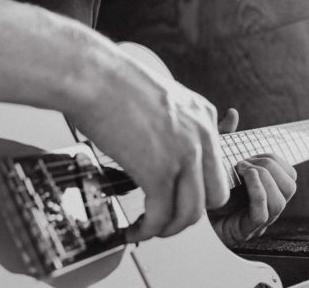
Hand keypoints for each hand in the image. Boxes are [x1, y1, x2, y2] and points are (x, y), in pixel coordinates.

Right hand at [69, 46, 228, 243]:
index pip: (215, 165)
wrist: (92, 76)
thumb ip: (169, 124)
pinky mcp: (158, 173)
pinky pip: (161, 216)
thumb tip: (156, 150)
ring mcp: (184, 155)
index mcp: (203, 115)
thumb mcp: (158, 98)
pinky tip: (133, 230)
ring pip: (192, 212)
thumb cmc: (111, 82)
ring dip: (169, 228)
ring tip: (148, 229)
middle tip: (167, 216)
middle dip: (190, 212)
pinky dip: (147, 231)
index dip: (196, 187)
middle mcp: (201, 135)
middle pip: (215, 194)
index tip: (177, 196)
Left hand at [208, 108, 296, 246]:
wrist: (190, 212)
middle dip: (269, 166)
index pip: (289, 172)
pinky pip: (263, 213)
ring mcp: (259, 219)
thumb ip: (227, 136)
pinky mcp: (246, 229)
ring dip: (262, 179)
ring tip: (241, 170)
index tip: (250, 154)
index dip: (274, 159)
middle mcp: (268, 203)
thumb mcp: (217, 156)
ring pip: (280, 201)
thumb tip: (233, 112)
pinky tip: (242, 181)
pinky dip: (256, 193)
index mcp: (268, 186)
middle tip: (243, 162)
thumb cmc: (208, 186)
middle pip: (290, 185)